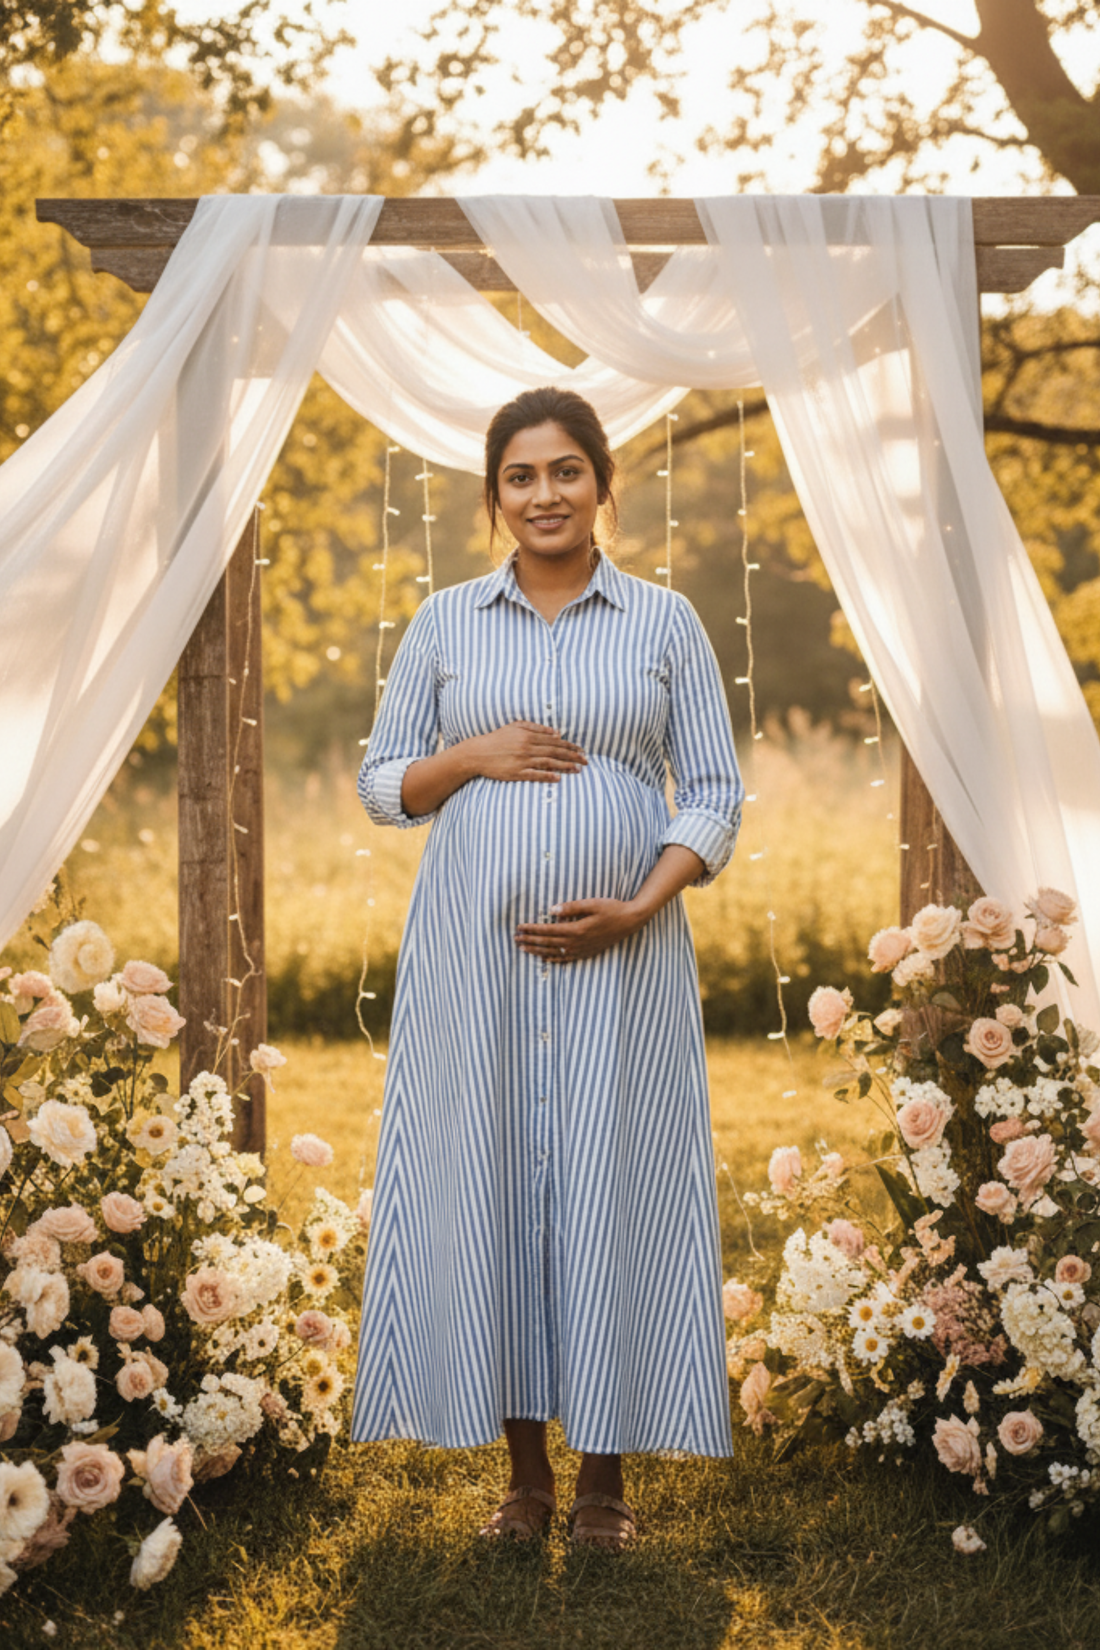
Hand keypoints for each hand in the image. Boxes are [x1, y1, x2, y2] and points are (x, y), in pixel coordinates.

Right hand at [466, 720, 585, 783]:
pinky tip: (558, 778)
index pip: (554, 741)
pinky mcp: (516, 772)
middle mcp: (527, 747)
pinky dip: (547, 776)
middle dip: (572, 756)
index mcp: (528, 735)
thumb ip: (535, 727)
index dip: (569, 746)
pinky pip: (535, 775)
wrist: (478, 753)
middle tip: (585, 761)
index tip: (580, 750)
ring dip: (564, 766)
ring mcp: (522, 760)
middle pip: (555, 751)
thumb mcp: (515, 727)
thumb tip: (555, 733)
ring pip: (548, 763)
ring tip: (577, 769)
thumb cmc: (497, 739)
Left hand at [515, 898, 643, 962]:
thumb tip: (551, 910)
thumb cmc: (611, 909)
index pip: (547, 930)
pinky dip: (552, 959)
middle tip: (515, 939)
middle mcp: (576, 942)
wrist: (629, 922)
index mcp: (576, 929)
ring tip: (523, 948)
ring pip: (553, 952)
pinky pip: (565, 958)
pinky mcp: (586, 953)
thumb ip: (571, 907)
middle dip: (529, 940)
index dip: (532, 929)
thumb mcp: (592, 903)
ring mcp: (581, 950)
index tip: (519, 927)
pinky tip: (543, 958)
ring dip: (536, 951)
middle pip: (547, 942)